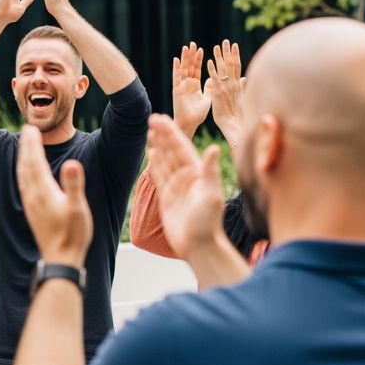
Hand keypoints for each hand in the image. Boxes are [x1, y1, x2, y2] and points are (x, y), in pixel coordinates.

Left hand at [15, 124, 92, 265]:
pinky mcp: (32, 212)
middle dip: (26, 146)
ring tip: (24, 146)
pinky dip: (23, 173)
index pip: (35, 161)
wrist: (60, 259)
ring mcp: (31, 204)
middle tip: (27, 129)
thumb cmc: (73, 235)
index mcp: (44, 191)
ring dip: (23, 158)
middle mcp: (33, 196)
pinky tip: (25, 173)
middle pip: (25, 165)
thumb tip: (71, 163)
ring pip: (22, 175)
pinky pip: (24, 185)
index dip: (32, 144)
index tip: (30, 128)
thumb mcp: (78, 208)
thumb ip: (73, 184)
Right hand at [147, 114, 225, 259]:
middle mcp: (187, 177)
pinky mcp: (168, 197)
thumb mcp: (211, 195)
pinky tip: (151, 153)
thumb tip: (213, 148)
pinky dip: (156, 164)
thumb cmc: (208, 223)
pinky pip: (160, 176)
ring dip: (158, 145)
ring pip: (165, 161)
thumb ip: (210, 172)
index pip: (181, 147)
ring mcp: (177, 187)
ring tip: (150, 131)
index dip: (171, 132)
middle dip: (163, 134)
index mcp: (197, 173)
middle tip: (152, 118)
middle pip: (172, 150)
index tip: (160, 119)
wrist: (198, 246)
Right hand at [171, 43, 209, 137]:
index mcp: (195, 86)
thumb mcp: (208, 98)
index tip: (201, 49)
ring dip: (184, 58)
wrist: (190, 123)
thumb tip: (214, 78)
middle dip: (191, 56)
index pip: (197, 70)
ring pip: (183, 69)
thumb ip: (210, 88)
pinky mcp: (176, 89)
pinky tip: (176, 59)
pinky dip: (176, 68)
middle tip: (193, 44)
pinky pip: (176, 77)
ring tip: (186, 48)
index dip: (198, 60)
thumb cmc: (198, 114)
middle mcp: (187, 84)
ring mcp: (181, 86)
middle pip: (189, 67)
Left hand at [206, 39, 244, 149]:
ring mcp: (226, 87)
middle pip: (231, 64)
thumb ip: (241, 87)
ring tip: (216, 46)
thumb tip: (244, 78)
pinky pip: (214, 79)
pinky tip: (209, 61)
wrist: (233, 124)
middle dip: (228, 52)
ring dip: (220, 57)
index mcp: (237, 84)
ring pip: (223, 69)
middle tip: (226, 41)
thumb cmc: (237, 113)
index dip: (235, 56)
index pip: (236, 67)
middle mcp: (232, 84)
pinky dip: (212, 70)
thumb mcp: (240, 98)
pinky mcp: (218, 93)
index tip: (234, 45)